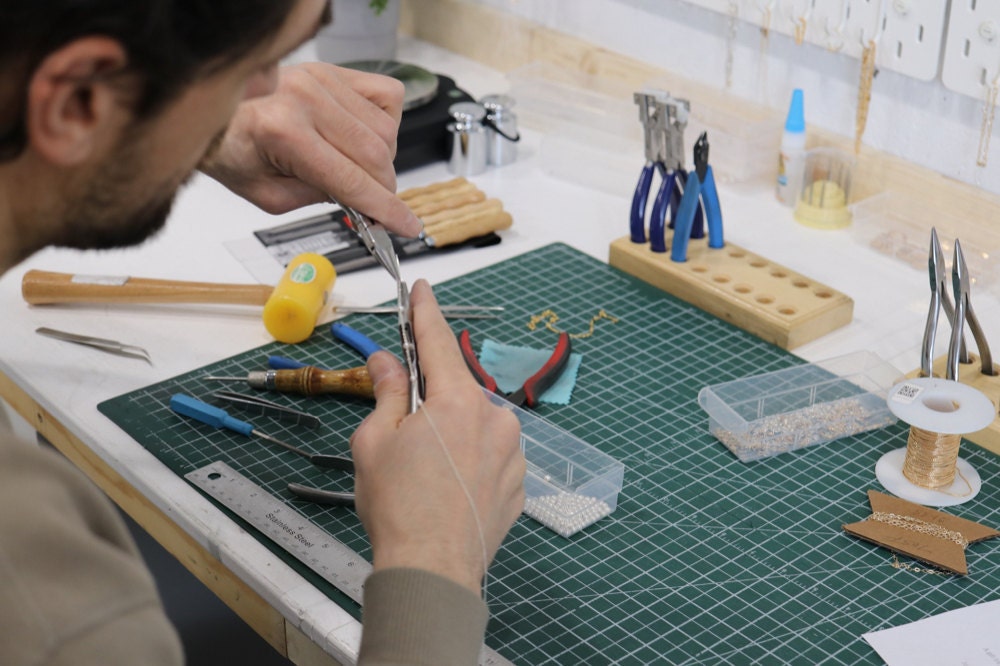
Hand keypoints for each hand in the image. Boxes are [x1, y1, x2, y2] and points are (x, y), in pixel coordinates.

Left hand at [201, 62, 421, 236]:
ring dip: (381, 159)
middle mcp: (306, 99)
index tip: (408, 225)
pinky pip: (386, 97)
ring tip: (354, 167)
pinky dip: (385, 123)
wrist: (214, 110)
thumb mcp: (269, 195)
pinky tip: (361, 136)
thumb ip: (320, 199)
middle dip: (382, 189)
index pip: (353, 180)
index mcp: (284, 133)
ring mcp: (322, 79)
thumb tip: (365, 202)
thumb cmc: (232, 150)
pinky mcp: (331, 71)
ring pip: (386, 131)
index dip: (386, 208)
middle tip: (372, 204)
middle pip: (377, 156)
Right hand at [350, 280, 524, 594]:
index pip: (438, 342)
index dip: (426, 312)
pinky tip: (446, 489)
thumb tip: (387, 360)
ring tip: (423, 474)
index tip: (423, 289)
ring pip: (474, 425)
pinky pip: (491, 456)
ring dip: (451, 434)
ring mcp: (513, 452)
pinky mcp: (519, 483)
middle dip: (429, 400)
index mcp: (458, 401)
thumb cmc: (398, 506)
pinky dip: (470, 461)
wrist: (432, 569)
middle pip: (456, 390)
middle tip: (402, 432)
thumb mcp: (375, 440)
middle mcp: (495, 419)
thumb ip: (387, 391)